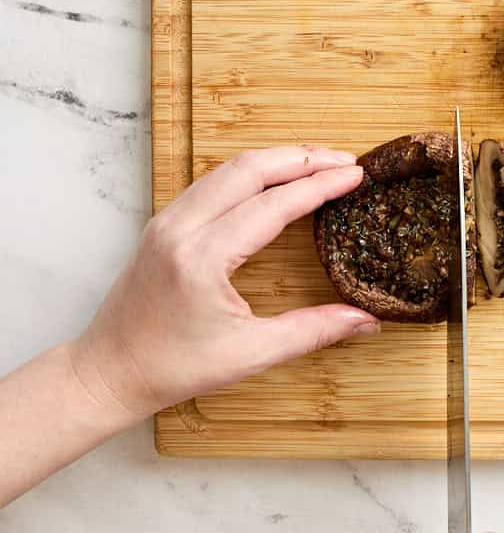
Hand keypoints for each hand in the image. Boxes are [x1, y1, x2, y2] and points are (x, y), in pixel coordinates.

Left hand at [69, 145, 378, 420]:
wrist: (108, 373)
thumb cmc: (172, 368)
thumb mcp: (250, 353)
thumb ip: (313, 331)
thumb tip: (367, 320)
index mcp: (203, 258)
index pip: (273, 205)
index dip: (320, 186)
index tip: (355, 175)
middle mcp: (181, 228)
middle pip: (250, 168)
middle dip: (303, 158)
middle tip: (345, 161)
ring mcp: (168, 221)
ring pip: (230, 168)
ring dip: (278, 159)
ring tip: (319, 162)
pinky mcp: (164, 223)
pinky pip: (213, 181)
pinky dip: (252, 171)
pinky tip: (277, 178)